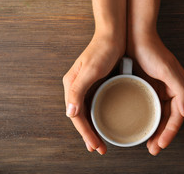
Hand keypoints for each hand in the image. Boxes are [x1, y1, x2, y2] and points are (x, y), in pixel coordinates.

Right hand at [63, 32, 124, 154]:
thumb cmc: (103, 50)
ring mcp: (85, 85)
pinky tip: (103, 123)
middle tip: (100, 149)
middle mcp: (75, 87)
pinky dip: (97, 117)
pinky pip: (93, 105)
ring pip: (86, 112)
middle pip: (79, 116)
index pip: (76, 115)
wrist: (113, 34)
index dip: (85, 132)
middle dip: (88, 134)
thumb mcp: (91, 70)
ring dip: (92, 129)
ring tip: (100, 142)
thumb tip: (70, 113)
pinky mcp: (95, 84)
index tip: (95, 146)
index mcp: (71, 85)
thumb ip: (78, 90)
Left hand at [127, 30, 183, 155]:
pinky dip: (146, 117)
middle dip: (161, 135)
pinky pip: (148, 106)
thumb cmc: (152, 52)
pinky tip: (139, 124)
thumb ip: (182, 92)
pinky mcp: (145, 86)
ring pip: (157, 114)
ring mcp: (157, 89)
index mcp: (178, 88)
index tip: (160, 145)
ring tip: (147, 142)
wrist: (135, 37)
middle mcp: (169, 90)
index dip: (169, 133)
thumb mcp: (169, 71)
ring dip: (154, 129)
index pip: (176, 117)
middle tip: (152, 148)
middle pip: (167, 118)